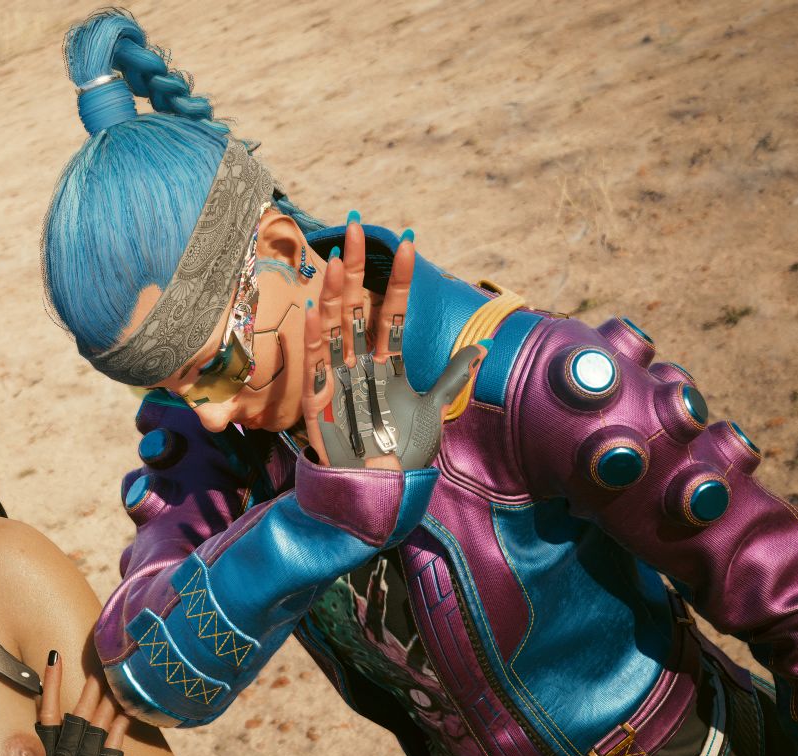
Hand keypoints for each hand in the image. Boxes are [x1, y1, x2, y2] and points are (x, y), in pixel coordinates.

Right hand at [34, 650, 127, 755]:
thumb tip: (59, 727)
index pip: (47, 714)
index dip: (50, 685)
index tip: (55, 657)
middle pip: (78, 715)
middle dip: (90, 689)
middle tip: (101, 666)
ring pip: (97, 725)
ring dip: (107, 702)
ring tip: (116, 681)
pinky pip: (113, 745)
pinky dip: (120, 727)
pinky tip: (128, 711)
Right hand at [301, 223, 484, 468]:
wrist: (381, 489)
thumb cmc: (404, 452)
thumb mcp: (435, 410)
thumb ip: (453, 374)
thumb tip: (485, 343)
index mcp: (388, 362)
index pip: (393, 311)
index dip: (400, 279)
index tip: (408, 241)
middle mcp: (360, 363)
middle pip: (357, 307)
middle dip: (358, 267)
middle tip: (355, 225)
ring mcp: (336, 378)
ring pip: (334, 327)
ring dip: (336, 293)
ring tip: (339, 258)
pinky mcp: (316, 400)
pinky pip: (313, 363)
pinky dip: (312, 337)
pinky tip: (313, 308)